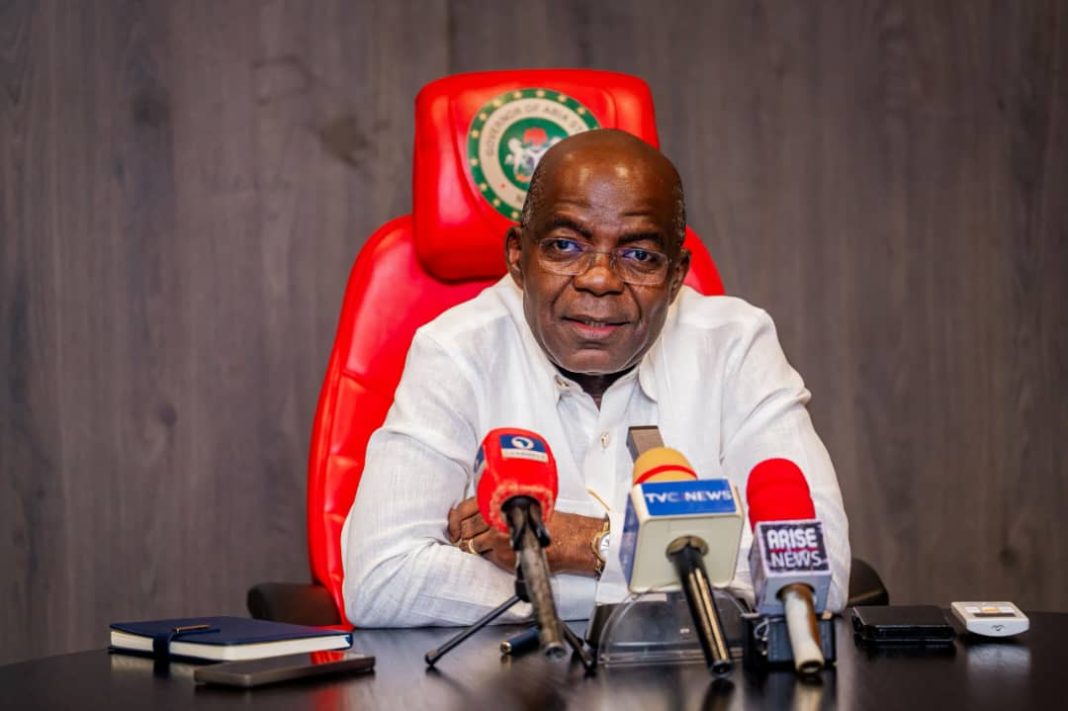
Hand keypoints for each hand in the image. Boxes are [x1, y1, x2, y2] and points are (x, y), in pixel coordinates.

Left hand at [448, 497, 604, 575]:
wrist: (564, 536)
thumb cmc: (545, 520)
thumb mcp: (519, 503)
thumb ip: (496, 506)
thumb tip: (471, 516)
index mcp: (498, 499)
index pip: (463, 508)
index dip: (454, 519)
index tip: (453, 526)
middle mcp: (495, 514)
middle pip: (464, 527)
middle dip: (460, 535)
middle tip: (459, 539)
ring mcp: (496, 533)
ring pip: (470, 542)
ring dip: (469, 546)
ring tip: (472, 547)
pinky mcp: (501, 551)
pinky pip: (483, 554)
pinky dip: (482, 554)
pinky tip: (487, 552)